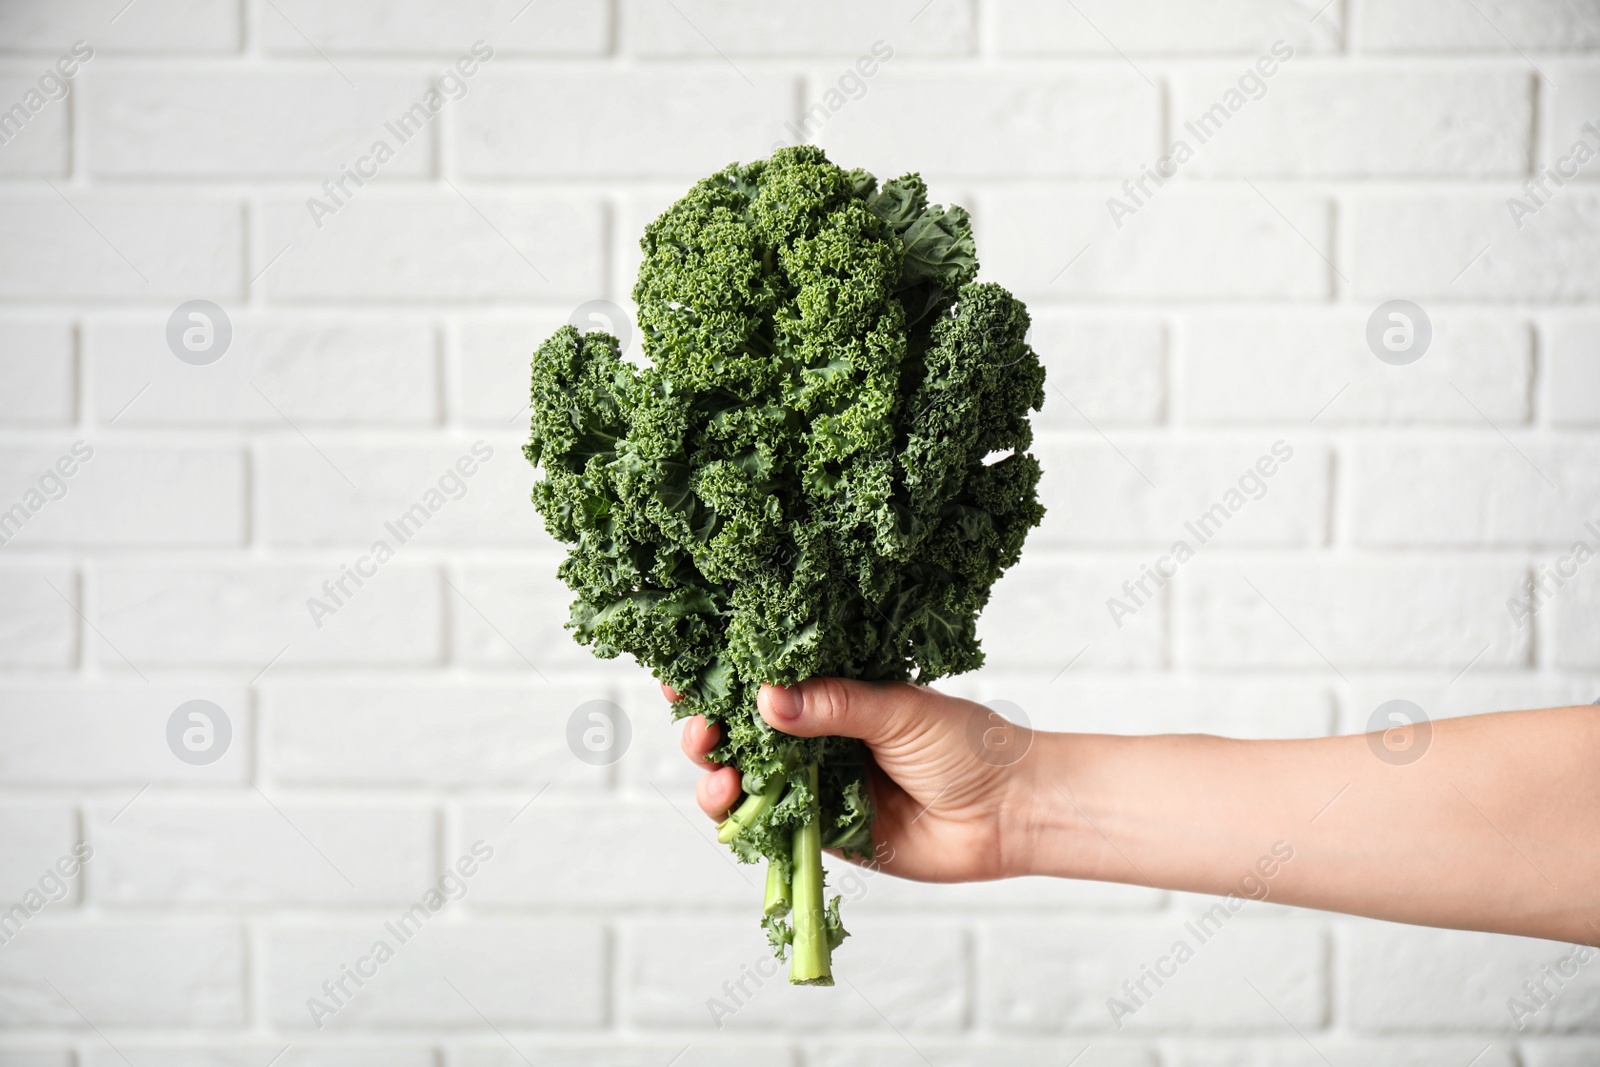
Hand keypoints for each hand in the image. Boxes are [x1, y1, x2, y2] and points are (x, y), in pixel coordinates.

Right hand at [672, 678, 1039, 882]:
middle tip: (699, 727)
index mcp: (833, 694)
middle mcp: (817, 739)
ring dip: (716, 775)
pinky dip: (742, 820)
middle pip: (740, 733)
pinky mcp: (823, 834)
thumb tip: (767, 699)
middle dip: (706, 729)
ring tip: (718, 772)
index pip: (763, 680)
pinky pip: (771, 828)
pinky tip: (731, 805)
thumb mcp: (898, 709)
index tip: (682, 671)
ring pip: (745, 782)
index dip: (719, 678)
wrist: (1010, 813)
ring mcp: (816, 787)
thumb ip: (833, 705)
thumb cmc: (967, 745)